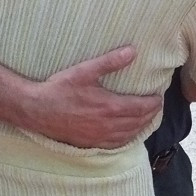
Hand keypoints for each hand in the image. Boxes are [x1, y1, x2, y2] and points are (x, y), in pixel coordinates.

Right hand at [21, 46, 162, 148]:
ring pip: (128, 135)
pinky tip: (128, 135)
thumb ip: (110, 61)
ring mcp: (98, 136)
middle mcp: (107, 125)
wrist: (36, 110)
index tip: (158, 96)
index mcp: (109, 107)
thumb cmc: (59, 89)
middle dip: (150, 114)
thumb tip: (132, 51)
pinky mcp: (89, 143)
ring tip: (147, 119)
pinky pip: (114, 145)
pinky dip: (126, 139)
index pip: (141, 108)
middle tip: (156, 106)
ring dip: (141, 127)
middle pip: (138, 122)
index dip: (153, 103)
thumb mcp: (85, 71)